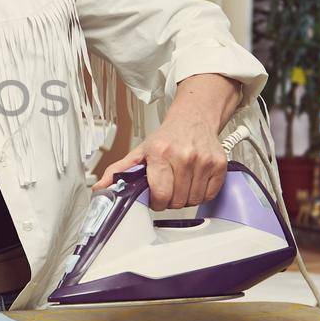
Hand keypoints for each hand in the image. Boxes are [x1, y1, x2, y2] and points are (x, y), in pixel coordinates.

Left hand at [95, 117, 227, 211]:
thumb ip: (119, 171)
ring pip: (193, 200)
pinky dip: (201, 194)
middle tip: (168, 189)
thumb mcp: (140, 152)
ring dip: (185, 198)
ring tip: (180, 184)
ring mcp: (203, 160)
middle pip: (177, 200)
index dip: (156, 202)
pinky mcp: (219, 164)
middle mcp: (183, 155)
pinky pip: (209, 195)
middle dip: (170, 200)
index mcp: (160, 152)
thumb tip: (100, 188)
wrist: (193, 118)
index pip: (161, 194)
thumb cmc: (167, 138)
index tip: (155, 197)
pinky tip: (193, 182)